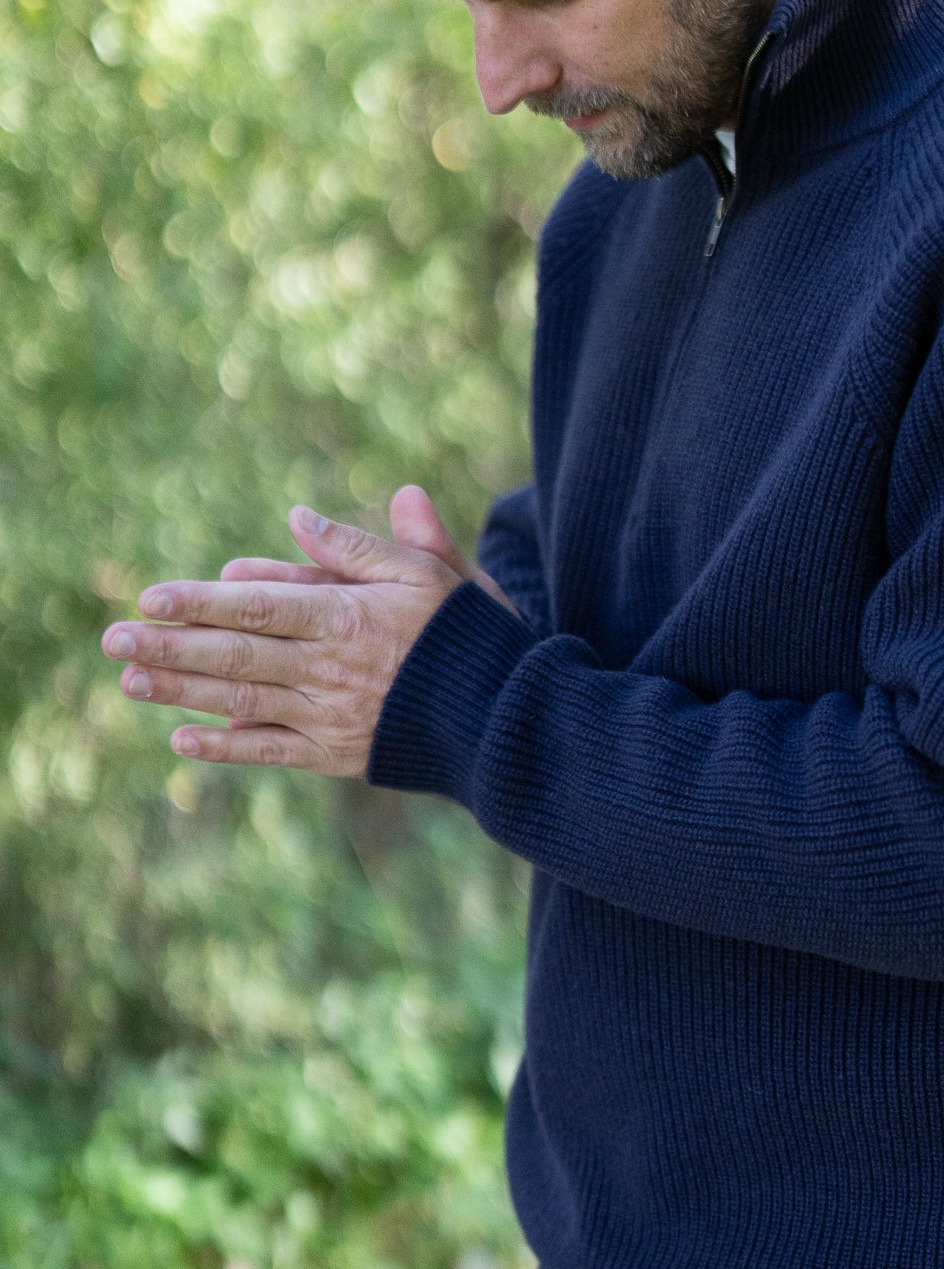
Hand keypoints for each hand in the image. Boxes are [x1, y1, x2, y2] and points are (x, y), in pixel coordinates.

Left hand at [102, 486, 513, 775]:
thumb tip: (297, 515)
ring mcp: (331, 714)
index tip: (151, 597)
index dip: (201, 602)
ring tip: (129, 678)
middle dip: (170, 646)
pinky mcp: (336, 753)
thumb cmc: (466, 631)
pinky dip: (226, 745)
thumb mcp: (427, 571)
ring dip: (182, 690)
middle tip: (112, 638)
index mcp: (349, 616)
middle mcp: (331, 667)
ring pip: (243, 700)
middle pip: (237, 654)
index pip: (260, 607)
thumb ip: (360, 544)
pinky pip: (271, 751)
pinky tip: (182, 736)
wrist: (507, 713)